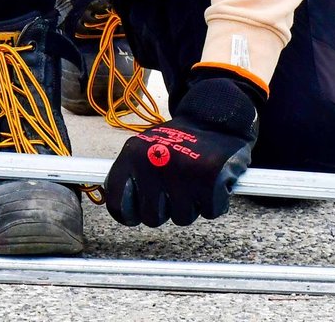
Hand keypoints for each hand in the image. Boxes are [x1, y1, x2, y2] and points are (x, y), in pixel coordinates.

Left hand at [104, 67, 263, 226]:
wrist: (215, 116)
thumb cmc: (179, 140)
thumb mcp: (146, 148)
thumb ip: (132, 176)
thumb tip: (120, 209)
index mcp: (132, 155)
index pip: (118, 204)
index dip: (129, 215)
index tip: (139, 213)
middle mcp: (153, 163)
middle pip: (152, 218)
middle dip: (167, 209)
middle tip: (177, 187)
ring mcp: (181, 172)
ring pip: (182, 218)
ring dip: (192, 205)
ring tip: (195, 180)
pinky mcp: (210, 179)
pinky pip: (209, 212)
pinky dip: (214, 202)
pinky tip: (212, 181)